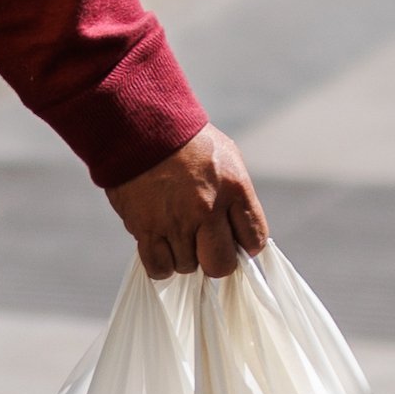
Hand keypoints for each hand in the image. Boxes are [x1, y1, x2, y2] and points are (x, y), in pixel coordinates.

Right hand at [108, 126, 270, 280]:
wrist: (140, 125)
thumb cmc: (186, 141)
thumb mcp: (227, 157)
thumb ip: (236, 197)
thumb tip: (239, 235)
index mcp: (233, 188)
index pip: (254, 240)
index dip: (245, 246)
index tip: (233, 240)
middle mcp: (207, 208)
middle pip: (221, 265)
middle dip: (215, 261)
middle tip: (204, 246)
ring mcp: (175, 221)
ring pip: (187, 267)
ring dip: (183, 256)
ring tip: (176, 232)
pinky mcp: (145, 227)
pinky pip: (159, 268)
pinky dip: (161, 263)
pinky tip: (160, 246)